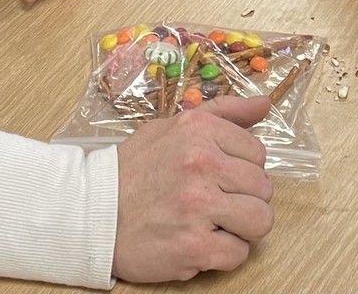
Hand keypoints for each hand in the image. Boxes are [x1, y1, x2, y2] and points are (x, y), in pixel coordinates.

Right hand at [113, 96, 273, 281]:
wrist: (92, 212)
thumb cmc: (133, 169)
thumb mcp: (173, 126)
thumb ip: (224, 113)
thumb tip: (265, 103)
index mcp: (199, 130)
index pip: (258, 152)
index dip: (243, 167)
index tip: (222, 175)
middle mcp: (202, 163)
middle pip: (263, 187)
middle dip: (244, 197)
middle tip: (217, 201)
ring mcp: (199, 206)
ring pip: (260, 220)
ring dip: (242, 226)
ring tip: (216, 222)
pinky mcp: (194, 246)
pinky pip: (240, 253)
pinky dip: (224, 253)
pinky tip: (202, 241)